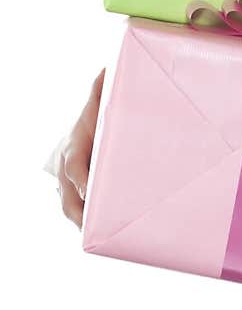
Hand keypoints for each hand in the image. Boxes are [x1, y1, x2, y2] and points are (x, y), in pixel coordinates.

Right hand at [55, 68, 104, 228]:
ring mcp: (67, 186)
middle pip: (68, 199)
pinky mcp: (75, 196)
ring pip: (71, 211)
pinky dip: (89, 227)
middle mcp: (67, 171)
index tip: (87, 191)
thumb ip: (100, 90)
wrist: (79, 136)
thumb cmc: (93, 121)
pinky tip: (106, 239)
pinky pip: (80, 213)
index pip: (74, 168)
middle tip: (95, 228)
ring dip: (85, 226)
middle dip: (80, 214)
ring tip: (102, 240)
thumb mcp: (96, 105)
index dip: (80, 181)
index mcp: (73, 150)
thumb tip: (107, 69)